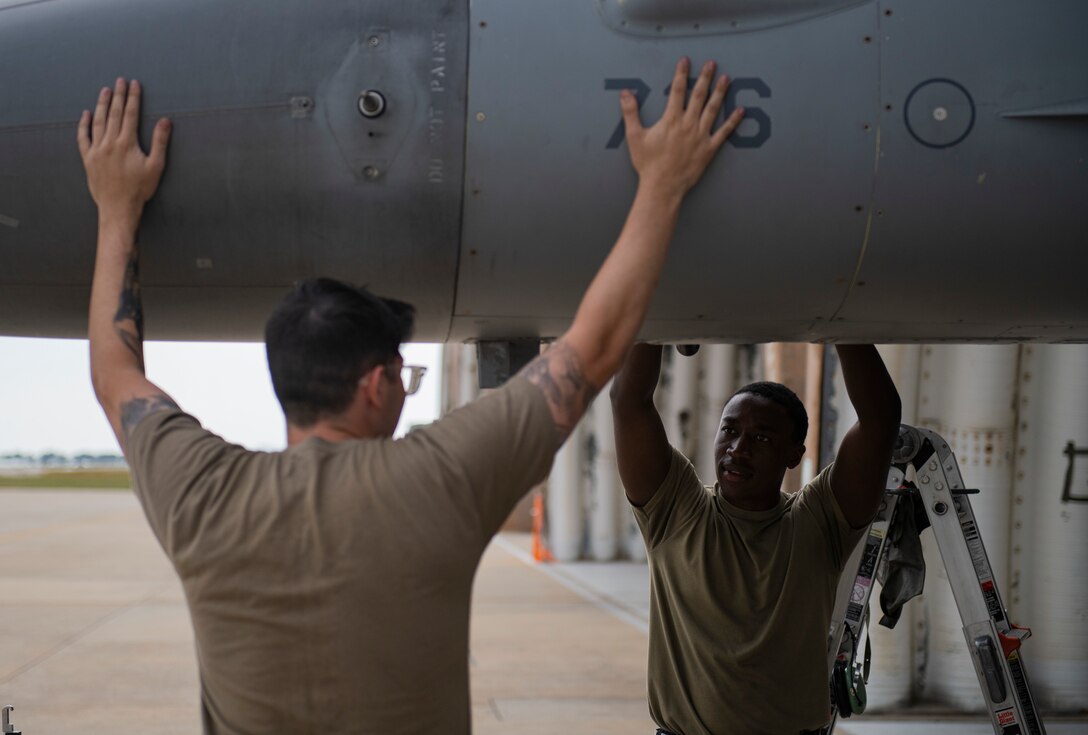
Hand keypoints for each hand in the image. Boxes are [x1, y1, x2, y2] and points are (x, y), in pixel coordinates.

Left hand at [78, 78, 170, 221]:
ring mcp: (97, 150)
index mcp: (127, 143)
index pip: (130, 114)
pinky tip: (86, 114)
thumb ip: (160, 142)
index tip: (134, 84)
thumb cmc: (140, 189)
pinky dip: (84, 124)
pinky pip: (83, 137)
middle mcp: (110, 143)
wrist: (118, 208)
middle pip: (114, 114)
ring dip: (102, 104)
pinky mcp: (88, 158)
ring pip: (98, 121)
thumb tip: (165, 121)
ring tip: (105, 90)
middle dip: (118, 95)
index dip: (133, 98)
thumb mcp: (156, 167)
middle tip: (120, 80)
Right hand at [621, 58, 743, 199]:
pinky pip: (724, 132)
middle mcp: (688, 124)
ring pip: (713, 109)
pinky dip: (733, 121)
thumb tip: (625, 93)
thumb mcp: (634, 136)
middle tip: (712, 64)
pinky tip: (740, 111)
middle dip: (705, 77)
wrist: (662, 186)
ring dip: (720, 92)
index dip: (682, 74)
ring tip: (726, 79)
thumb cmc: (648, 164)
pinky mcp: (709, 149)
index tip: (685, 61)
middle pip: (699, 95)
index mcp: (671, 119)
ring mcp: (701, 136)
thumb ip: (630, 113)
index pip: (677, 90)